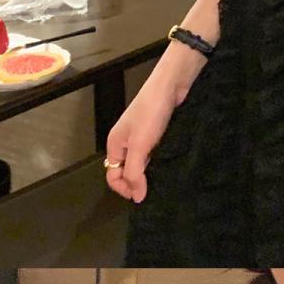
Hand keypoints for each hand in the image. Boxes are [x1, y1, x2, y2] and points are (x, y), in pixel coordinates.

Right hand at [103, 41, 196, 204]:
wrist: (171, 86)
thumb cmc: (152, 113)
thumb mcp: (140, 145)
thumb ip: (136, 172)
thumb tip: (136, 198)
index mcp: (115, 145)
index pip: (112, 176)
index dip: (125, 188)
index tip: (142, 195)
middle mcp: (125, 143)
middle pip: (125, 172)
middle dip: (136, 183)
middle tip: (153, 190)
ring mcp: (140, 139)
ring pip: (140, 165)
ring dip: (148, 174)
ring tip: (162, 180)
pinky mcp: (155, 135)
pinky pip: (152, 156)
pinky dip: (157, 164)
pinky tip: (167, 167)